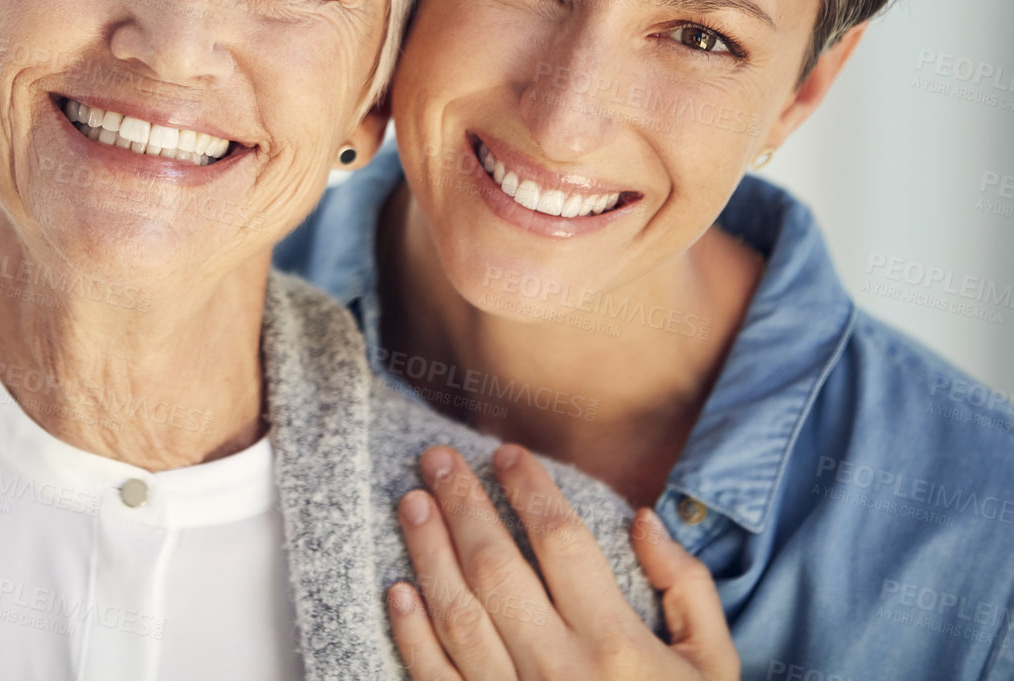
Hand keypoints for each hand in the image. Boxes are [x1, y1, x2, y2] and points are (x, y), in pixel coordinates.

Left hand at [388, 443, 738, 679]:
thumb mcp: (715, 668)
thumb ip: (687, 587)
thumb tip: (642, 521)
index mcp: (617, 646)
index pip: (561, 542)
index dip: (529, 489)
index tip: (505, 453)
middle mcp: (561, 673)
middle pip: (498, 568)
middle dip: (463, 504)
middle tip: (436, 458)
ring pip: (459, 617)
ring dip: (429, 555)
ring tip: (411, 503)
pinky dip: (413, 637)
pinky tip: (397, 592)